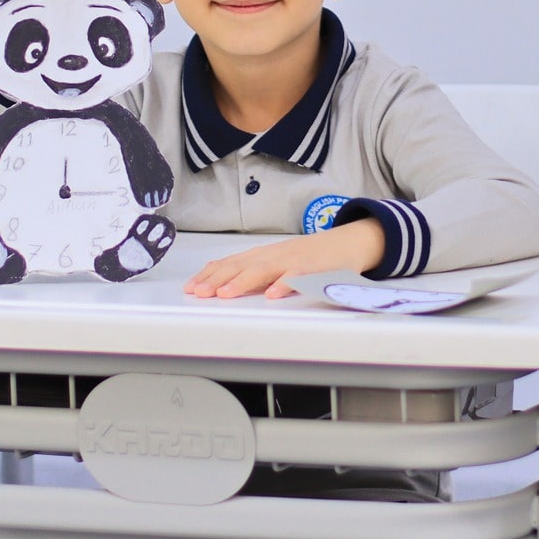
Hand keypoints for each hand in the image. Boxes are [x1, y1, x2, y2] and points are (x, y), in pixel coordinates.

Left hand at [184, 220, 386, 299]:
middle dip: (217, 279)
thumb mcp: (278, 262)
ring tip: (225, 295)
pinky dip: (284, 284)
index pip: (229, 263)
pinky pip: (297, 277)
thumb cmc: (310, 257)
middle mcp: (273, 255)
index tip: (190, 287)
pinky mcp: (313, 268)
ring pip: (263, 270)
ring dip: (242, 282)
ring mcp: (293, 261)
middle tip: (199, 293)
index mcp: (263, 255)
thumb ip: (254, 273)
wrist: (348, 243)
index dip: (209, 274)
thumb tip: (223, 285)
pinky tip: (272, 294)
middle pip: (240, 266)